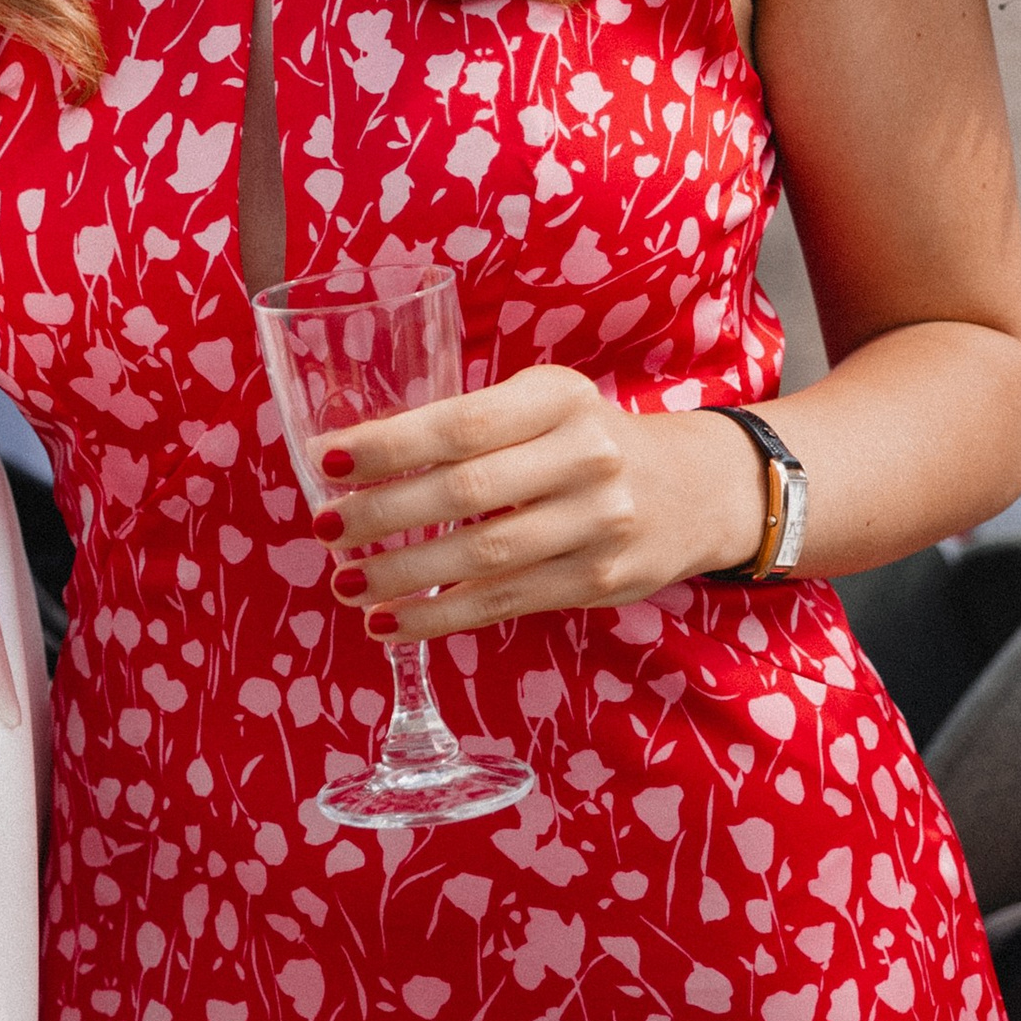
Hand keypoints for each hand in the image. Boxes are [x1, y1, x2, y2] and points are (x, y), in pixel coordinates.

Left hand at [313, 365, 767, 641]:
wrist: (696, 489)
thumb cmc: (585, 439)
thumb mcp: (544, 404)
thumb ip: (471, 423)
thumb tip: (354, 456)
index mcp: (560, 398)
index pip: (462, 423)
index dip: (390, 444)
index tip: (328, 459)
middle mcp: (586, 457)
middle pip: (467, 492)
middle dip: (384, 513)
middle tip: (323, 525)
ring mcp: (600, 524)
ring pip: (484, 557)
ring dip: (403, 574)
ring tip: (345, 581)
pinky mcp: (600, 580)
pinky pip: (505, 603)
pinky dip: (439, 616)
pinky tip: (390, 621)